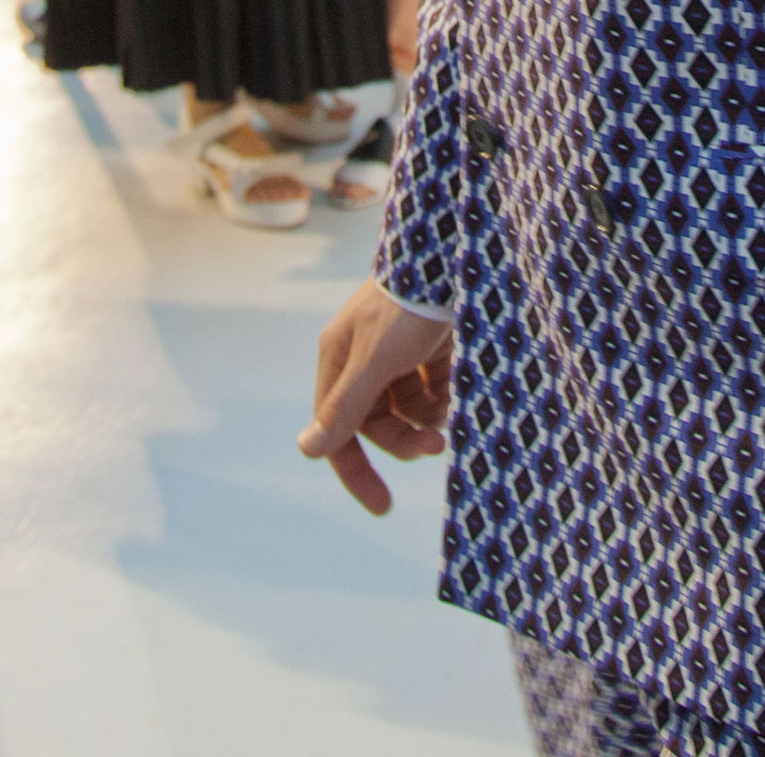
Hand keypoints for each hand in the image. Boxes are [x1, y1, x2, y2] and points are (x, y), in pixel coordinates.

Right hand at [301, 278, 455, 515]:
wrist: (453, 255)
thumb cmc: (408, 306)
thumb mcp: (375, 361)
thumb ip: (345, 407)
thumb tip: (306, 450)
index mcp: (339, 361)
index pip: (338, 431)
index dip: (357, 472)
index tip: (383, 508)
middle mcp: (363, 359)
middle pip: (377, 423)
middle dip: (406, 438)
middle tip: (438, 444)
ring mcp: (396, 353)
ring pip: (407, 409)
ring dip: (427, 419)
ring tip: (450, 414)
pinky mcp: (429, 346)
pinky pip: (431, 390)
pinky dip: (443, 398)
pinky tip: (457, 394)